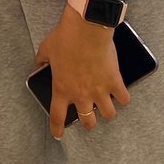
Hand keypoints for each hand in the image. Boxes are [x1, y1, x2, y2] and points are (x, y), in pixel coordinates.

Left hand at [34, 5, 129, 138]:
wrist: (87, 29)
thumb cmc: (65, 38)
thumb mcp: (46, 49)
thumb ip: (41, 61)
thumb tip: (39, 64)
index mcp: (62, 89)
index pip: (57, 117)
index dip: (57, 128)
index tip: (58, 135)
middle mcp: (82, 95)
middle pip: (88, 121)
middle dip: (89, 122)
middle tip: (89, 118)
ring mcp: (100, 90)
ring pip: (109, 114)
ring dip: (107, 111)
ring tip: (107, 105)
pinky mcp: (115, 82)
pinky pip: (124, 99)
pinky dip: (123, 97)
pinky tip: (121, 93)